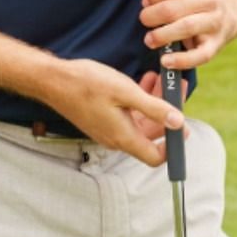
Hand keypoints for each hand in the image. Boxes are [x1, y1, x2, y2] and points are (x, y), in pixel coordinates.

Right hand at [39, 58, 184, 166]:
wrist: (53, 80)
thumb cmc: (87, 84)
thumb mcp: (126, 92)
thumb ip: (154, 108)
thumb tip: (179, 123)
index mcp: (123, 137)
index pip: (155, 157)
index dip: (173, 146)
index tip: (183, 125)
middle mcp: (117, 138)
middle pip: (151, 135)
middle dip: (168, 114)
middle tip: (177, 89)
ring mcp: (109, 129)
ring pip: (141, 121)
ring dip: (155, 102)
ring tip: (162, 79)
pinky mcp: (104, 119)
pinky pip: (129, 114)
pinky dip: (140, 100)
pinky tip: (145, 81)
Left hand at [120, 0, 233, 69]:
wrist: (225, 10)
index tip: (146, 1)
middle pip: (175, 8)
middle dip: (153, 15)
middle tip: (145, 19)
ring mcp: (215, 22)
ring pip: (187, 27)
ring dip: (162, 35)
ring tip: (149, 39)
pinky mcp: (216, 44)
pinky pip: (200, 55)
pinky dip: (182, 60)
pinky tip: (165, 61)